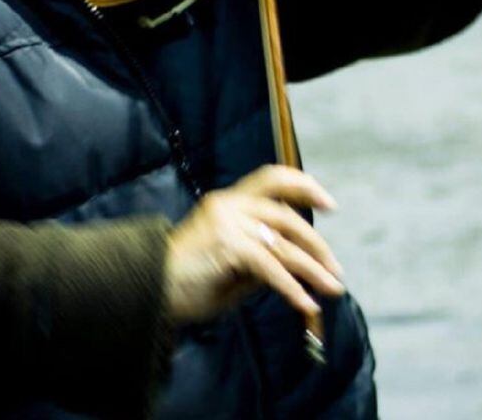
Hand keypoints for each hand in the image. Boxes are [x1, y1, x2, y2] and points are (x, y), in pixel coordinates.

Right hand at [165, 165, 344, 324]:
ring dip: (312, 269)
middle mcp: (229, 204)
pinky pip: (270, 267)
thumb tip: (297, 267)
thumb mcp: (232, 268)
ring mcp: (228, 222)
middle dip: (316, 244)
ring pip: (283, 244)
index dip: (304, 185)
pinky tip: (306, 304)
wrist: (146, 291)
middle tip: (335, 270)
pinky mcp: (228, 245)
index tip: (329, 204)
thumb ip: (261, 259)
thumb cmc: (186, 283)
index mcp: (229, 202)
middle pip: (286, 215)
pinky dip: (292, 287)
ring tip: (332, 289)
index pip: (272, 178)